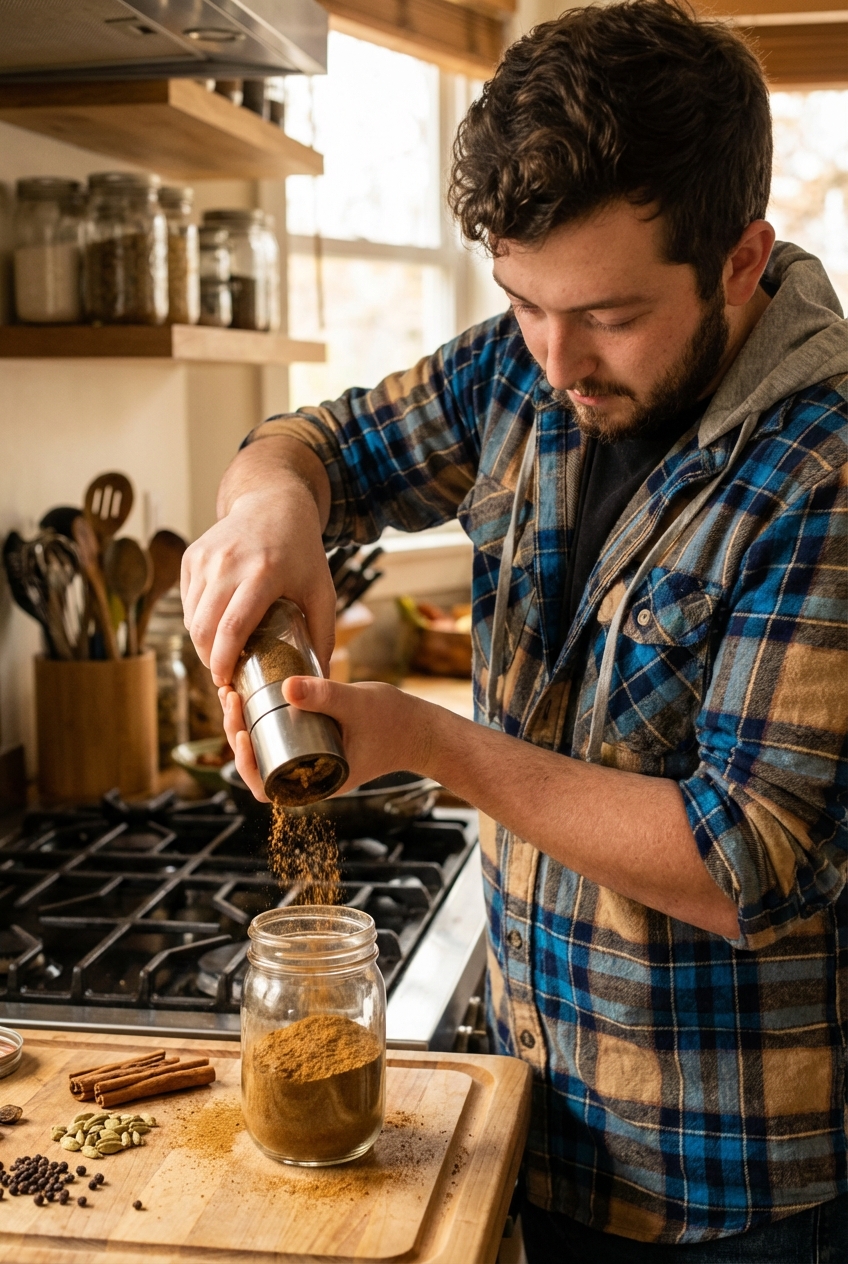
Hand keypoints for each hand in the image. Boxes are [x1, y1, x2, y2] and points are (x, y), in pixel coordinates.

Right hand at [182, 480, 335, 687]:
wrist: (274, 503)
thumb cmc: (302, 552)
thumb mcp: (321, 589)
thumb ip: (324, 633)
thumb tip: (323, 677)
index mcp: (262, 574)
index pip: (233, 627)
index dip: (224, 660)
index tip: (225, 681)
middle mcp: (228, 564)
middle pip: (204, 627)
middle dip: (208, 658)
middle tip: (224, 674)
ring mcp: (206, 558)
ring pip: (191, 616)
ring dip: (201, 642)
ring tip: (220, 654)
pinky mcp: (192, 556)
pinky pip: (187, 601)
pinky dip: (196, 620)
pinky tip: (216, 626)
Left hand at [220, 676, 433, 801]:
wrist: (420, 728)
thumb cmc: (394, 723)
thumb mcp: (356, 705)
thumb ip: (325, 696)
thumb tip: (286, 686)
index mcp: (313, 783)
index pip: (263, 786)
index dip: (243, 762)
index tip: (241, 729)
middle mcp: (306, 775)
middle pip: (256, 764)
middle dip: (237, 731)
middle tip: (230, 697)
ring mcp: (308, 759)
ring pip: (264, 749)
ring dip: (244, 722)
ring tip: (233, 690)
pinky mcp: (313, 743)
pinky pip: (278, 737)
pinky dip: (260, 718)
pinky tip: (251, 693)